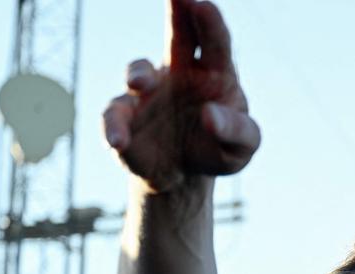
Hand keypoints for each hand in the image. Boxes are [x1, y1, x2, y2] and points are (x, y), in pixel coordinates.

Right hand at [103, 0, 259, 192]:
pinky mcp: (125, 116)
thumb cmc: (218, 150)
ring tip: (138, 84)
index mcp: (215, 75)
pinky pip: (114, 116)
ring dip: (138, 74)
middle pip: (178, 36)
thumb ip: (237, 132)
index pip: (215, 43)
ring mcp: (149, 91)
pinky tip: (118, 142)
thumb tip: (210, 114)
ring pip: (139, 72)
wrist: (183, 174)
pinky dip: (114, 127)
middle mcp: (179, 72)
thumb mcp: (241, 148)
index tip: (202, 4)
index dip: (209, 22)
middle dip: (177, 12)